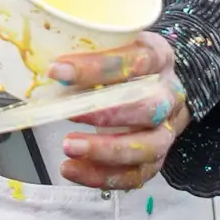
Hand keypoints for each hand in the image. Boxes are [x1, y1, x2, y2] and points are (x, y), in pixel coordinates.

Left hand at [47, 32, 190, 190]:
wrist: (161, 86)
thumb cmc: (129, 63)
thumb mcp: (118, 42)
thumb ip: (91, 49)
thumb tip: (50, 65)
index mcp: (159, 58)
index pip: (135, 61)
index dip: (96, 67)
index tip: (58, 71)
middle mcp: (169, 96)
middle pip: (149, 109)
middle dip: (107, 114)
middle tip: (69, 114)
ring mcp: (167, 130)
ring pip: (148, 148)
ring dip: (105, 151)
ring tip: (69, 147)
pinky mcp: (157, 158)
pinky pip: (136, 175)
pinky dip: (103, 176)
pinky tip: (73, 169)